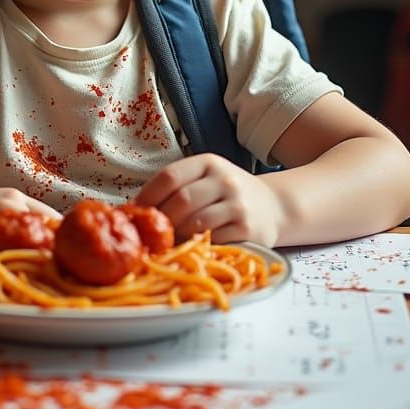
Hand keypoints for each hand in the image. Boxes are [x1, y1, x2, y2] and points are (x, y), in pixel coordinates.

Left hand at [134, 154, 283, 246]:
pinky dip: (197, 245)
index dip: (148, 195)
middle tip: (151, 231)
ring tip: (171, 239)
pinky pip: (212, 240)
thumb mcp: (206, 178)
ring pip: (196, 222)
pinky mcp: (247, 230)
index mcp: (208, 163)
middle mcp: (225, 180)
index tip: (135, 210)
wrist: (274, 207)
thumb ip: (177, 187)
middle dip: (161, 218)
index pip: (170, 176)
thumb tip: (135, 208)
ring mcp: (238, 205)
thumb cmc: (228, 194)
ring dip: (178, 234)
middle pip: (181, 200)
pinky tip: (193, 245)